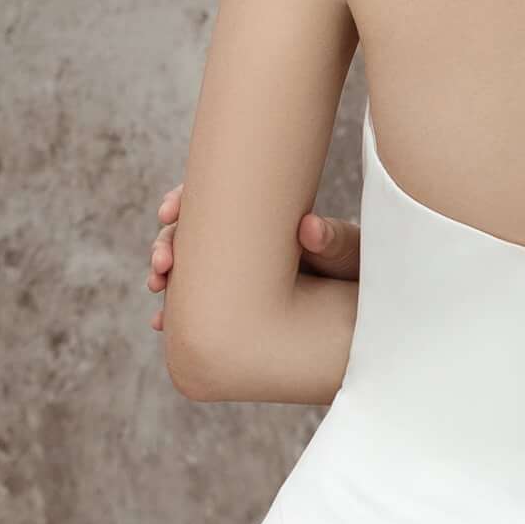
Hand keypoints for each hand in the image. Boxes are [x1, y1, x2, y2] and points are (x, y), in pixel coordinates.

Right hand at [148, 184, 357, 333]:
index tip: (167, 213)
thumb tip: (308, 227)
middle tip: (161, 265)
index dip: (183, 202)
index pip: (212, 198)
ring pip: (189, 269)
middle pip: (191, 233)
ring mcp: (238, 273)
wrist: (366, 307)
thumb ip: (334, 240)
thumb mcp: (351, 252)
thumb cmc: (359, 270)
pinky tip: (162, 324)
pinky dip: (178, 312)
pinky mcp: (237, 302)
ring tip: (158, 299)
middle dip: (167, 245)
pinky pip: (200, 302)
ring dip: (166, 279)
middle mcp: (244, 241)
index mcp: (263, 217)